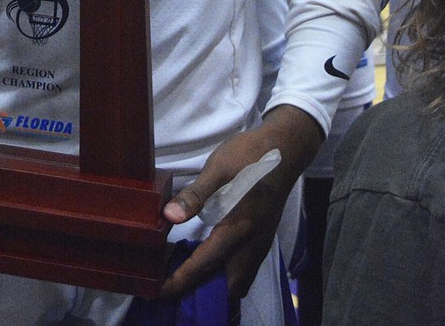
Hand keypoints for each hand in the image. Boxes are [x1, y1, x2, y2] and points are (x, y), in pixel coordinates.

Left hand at [161, 106, 321, 301]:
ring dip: (214, 290)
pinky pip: (244, 274)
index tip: (160, 291)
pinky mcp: (262, 242)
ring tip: (184, 284)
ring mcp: (260, 246)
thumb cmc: (249, 156)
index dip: (182, 280)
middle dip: (199, 294)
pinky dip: (225, 281)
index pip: (207, 263)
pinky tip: (207, 269)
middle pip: (227, 287)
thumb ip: (195, 194)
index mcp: (239, 227)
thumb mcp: (218, 168)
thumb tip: (169, 216)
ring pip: (238, 284)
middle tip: (169, 289)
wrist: (284, 151)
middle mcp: (252, 245)